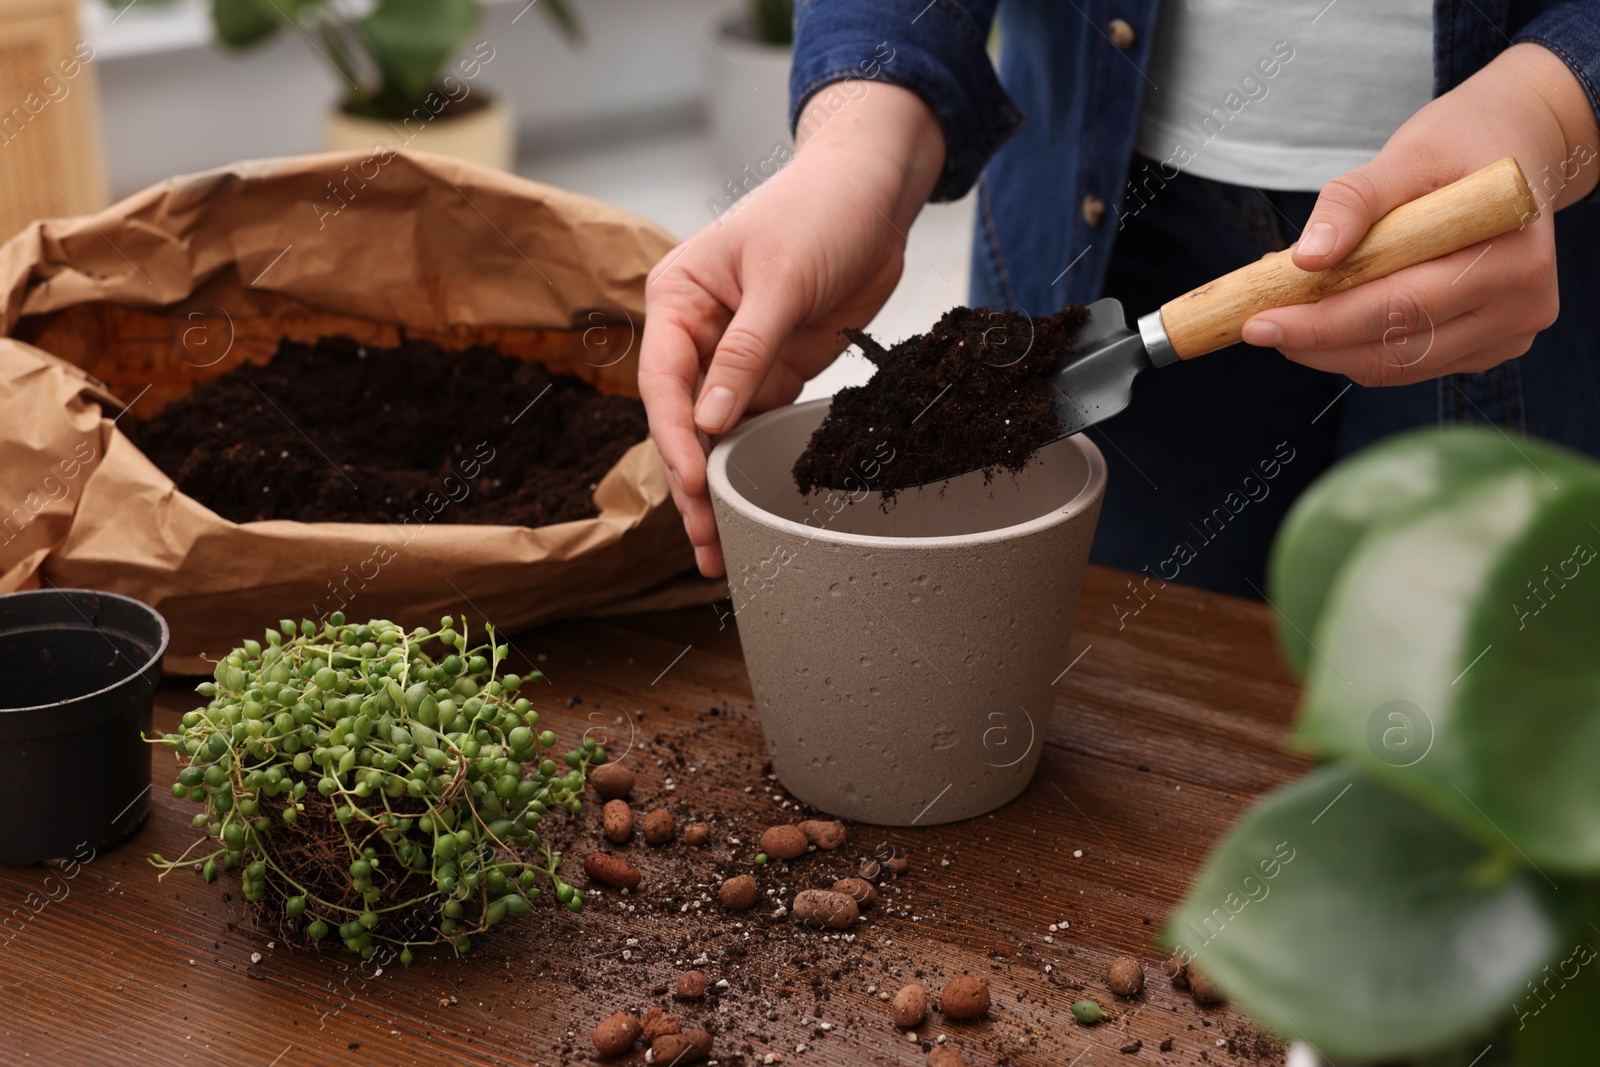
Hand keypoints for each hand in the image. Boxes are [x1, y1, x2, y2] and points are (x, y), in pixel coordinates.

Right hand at [640, 83, 943, 576]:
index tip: (694, 484)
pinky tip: (753, 508)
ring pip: (717, 432)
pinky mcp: (776, 368)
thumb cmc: (818, 209)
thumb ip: (745, 353)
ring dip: (720, 485)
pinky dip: (752, 465)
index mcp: (677, 299)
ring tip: (724, 546)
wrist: (875, 190)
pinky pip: (756, 424)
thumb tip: (711, 422)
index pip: (664, 381)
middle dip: (693, 480)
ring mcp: (737, 355)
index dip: (676, 437)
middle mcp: (697, 331)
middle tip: (706, 538)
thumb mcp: (780, 280)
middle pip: (684, 419)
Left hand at [1240, 43, 1598, 386]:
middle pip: (1398, 348)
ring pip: (1398, 367)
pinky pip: (1409, 363)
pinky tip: (1328, 316)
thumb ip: (1353, 202)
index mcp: (1515, 257)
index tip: (1257, 322)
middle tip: (1257, 326)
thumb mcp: (1405, 155)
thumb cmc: (1460, 144)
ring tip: (1288, 314)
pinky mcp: (1488, 348)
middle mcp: (1523, 306)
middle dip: (1317, 342)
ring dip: (1331, 349)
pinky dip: (1359, 346)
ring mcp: (1509, 334)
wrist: (1514, 147)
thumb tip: (1307, 257)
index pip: (1403, 307)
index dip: (1323, 324)